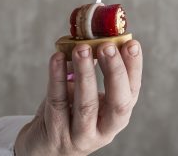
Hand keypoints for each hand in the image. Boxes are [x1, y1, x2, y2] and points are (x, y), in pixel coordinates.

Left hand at [14, 40, 142, 155]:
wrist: (44, 146)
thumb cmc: (70, 113)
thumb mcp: (89, 95)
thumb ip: (96, 68)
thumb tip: (98, 33)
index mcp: (117, 116)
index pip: (132, 91)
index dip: (134, 67)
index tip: (131, 43)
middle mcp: (104, 129)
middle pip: (117, 103)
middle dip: (114, 72)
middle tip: (107, 46)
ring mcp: (80, 135)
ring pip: (86, 105)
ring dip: (85, 73)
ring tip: (82, 48)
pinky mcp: (56, 133)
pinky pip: (57, 102)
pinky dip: (57, 77)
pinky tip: (56, 58)